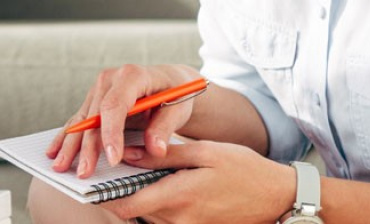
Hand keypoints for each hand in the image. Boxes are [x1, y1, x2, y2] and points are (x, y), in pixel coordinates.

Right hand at [47, 64, 201, 178]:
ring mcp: (98, 88)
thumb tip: (155, 149)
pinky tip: (54, 151)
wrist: (169, 80)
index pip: (115, 106)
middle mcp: (110, 78)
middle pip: (94, 116)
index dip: (111, 134)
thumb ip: (165, 128)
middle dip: (87, 147)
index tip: (113, 159)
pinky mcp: (93, 98)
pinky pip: (78, 120)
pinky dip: (67, 137)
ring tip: (60, 167)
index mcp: (132, 75)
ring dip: (70, 145)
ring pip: (81, 120)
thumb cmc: (176, 94)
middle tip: (83, 173)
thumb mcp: (178, 108)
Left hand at [98, 140, 291, 223]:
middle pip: (133, 210)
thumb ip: (163, 156)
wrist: (278, 198)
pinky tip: (159, 181)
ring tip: (134, 168)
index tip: (91, 178)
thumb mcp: (204, 152)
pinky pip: (164, 218)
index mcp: (180, 197)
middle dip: (119, 190)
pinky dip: (155, 201)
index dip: (103, 195)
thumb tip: (127, 154)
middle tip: (112, 163)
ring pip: (147, 214)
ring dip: (138, 195)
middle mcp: (180, 220)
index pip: (126, 205)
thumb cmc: (244, 168)